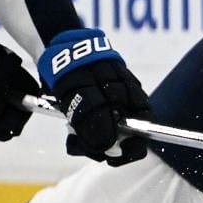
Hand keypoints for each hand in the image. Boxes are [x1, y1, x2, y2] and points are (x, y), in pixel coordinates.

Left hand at [38, 29, 150, 164]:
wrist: (61, 48)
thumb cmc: (79, 69)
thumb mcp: (88, 97)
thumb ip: (100, 124)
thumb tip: (110, 150)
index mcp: (137, 106)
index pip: (141, 142)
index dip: (124, 153)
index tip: (104, 154)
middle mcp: (129, 110)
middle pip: (120, 144)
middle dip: (97, 146)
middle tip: (76, 137)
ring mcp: (113, 110)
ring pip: (104, 139)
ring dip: (85, 139)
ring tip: (69, 125)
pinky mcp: (98, 108)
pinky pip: (92, 130)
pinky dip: (80, 130)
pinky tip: (70, 120)